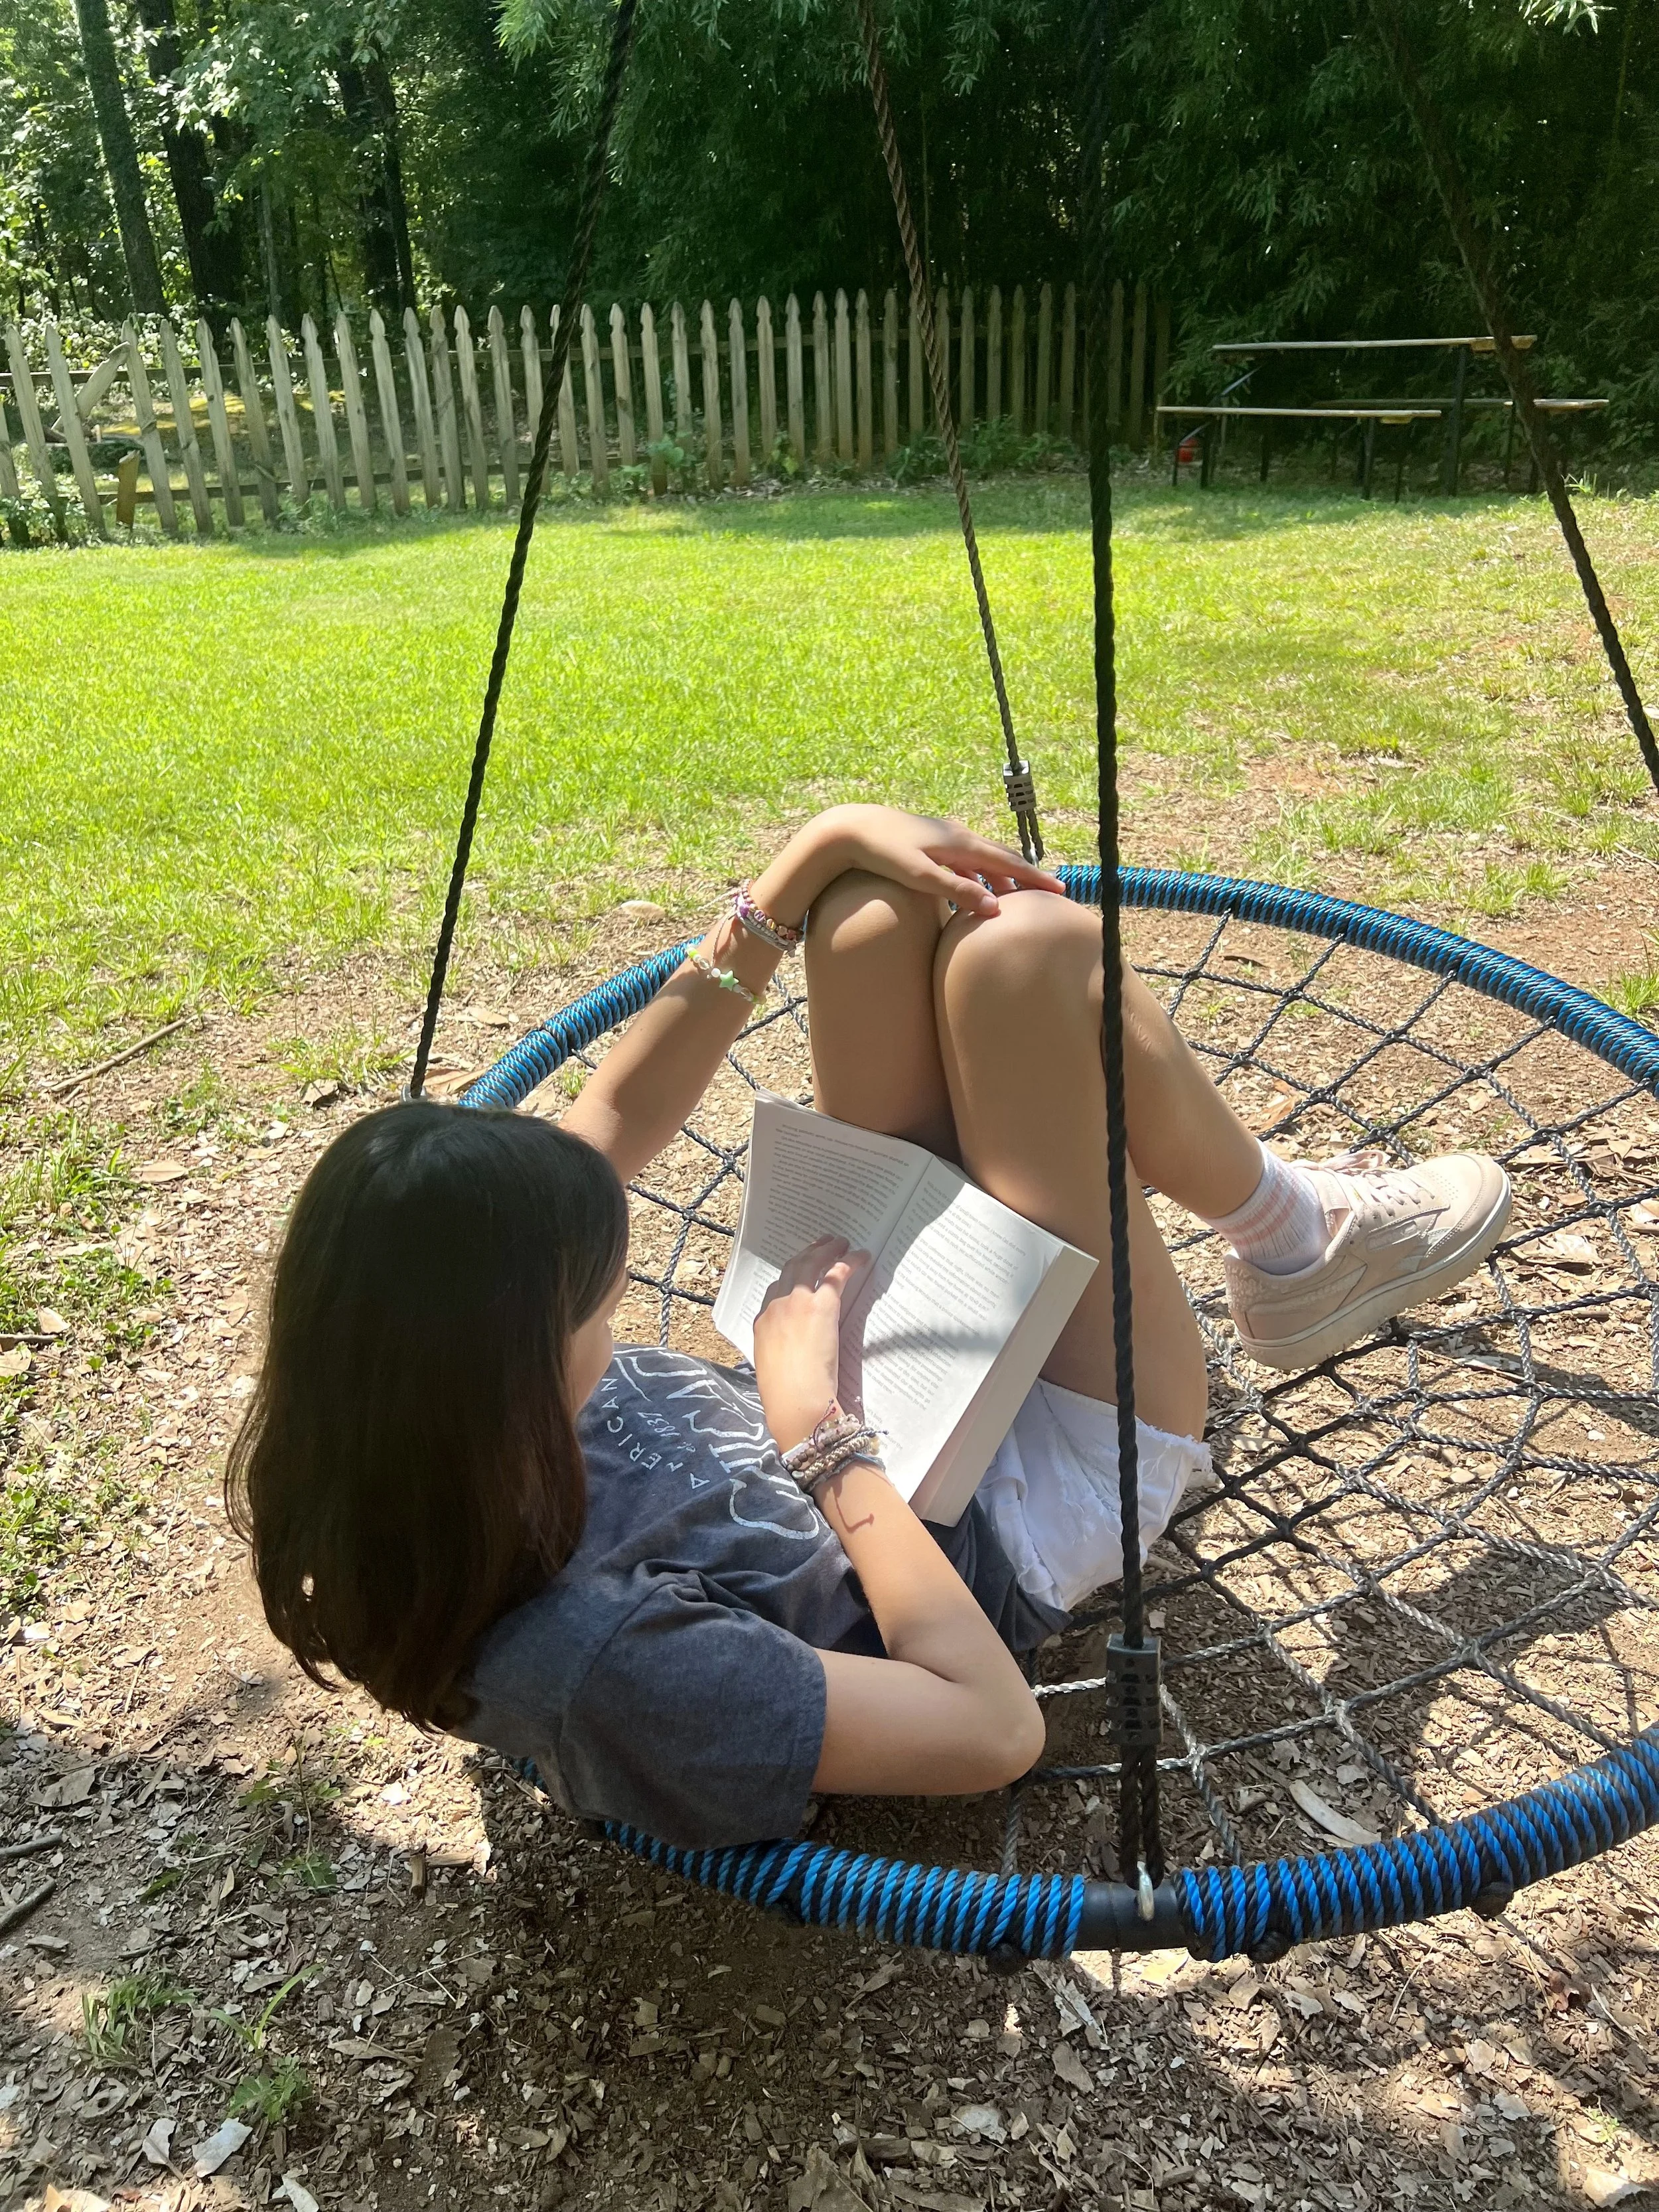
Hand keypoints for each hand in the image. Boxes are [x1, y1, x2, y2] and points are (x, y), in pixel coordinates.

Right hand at [752, 1235, 868, 1451]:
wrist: (795, 1400)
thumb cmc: (786, 1395)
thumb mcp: (775, 1366)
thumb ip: (782, 1350)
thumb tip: (796, 1351)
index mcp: (762, 1323)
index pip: (775, 1290)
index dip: (791, 1277)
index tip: (802, 1272)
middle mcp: (775, 1307)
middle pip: (791, 1269)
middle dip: (807, 1254)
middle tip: (822, 1245)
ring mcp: (796, 1303)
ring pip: (810, 1264)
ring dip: (826, 1250)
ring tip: (841, 1243)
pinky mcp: (820, 1306)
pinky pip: (835, 1274)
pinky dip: (849, 1262)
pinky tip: (860, 1257)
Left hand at [818, 804, 1064, 918]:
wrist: (850, 829)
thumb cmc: (882, 853)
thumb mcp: (920, 876)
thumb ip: (957, 891)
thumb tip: (995, 908)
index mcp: (961, 842)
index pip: (1007, 862)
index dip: (1034, 877)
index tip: (1060, 890)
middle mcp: (957, 835)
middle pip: (999, 858)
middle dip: (1024, 876)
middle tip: (1047, 893)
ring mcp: (943, 836)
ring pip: (981, 859)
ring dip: (999, 877)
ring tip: (1012, 897)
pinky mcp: (929, 842)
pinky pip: (962, 861)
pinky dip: (975, 875)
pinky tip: (973, 888)